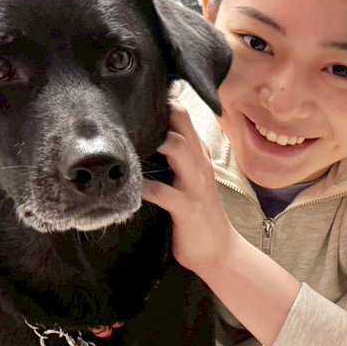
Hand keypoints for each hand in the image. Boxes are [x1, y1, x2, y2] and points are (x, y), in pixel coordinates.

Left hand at [141, 103, 239, 273]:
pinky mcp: (187, 209)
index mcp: (199, 157)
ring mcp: (195, 186)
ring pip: (180, 148)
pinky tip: (126, 184)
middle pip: (183, 124)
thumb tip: (148, 140)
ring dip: (157, 139)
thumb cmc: (200, 215)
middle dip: (161, 110)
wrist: (220, 252)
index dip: (166, 103)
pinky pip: (163, 193)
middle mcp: (200, 165)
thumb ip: (179, 160)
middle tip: (131, 104)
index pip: (186, 119)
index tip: (139, 93)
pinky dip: (144, 186)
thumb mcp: (194, 181)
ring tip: (130, 136)